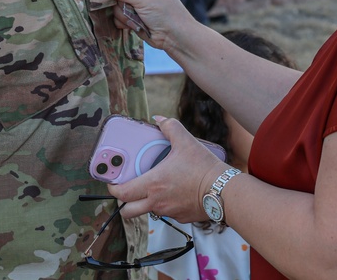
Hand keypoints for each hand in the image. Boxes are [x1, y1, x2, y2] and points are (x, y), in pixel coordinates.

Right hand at [99, 0, 196, 54]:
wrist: (175, 36)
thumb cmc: (163, 12)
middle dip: (119, 2)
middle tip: (126, 7)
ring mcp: (137, 5)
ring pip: (116, 7)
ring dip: (123, 14)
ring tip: (136, 19)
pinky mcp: (134, 18)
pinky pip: (119, 18)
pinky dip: (124, 22)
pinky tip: (134, 26)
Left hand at [106, 116, 228, 223]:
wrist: (224, 191)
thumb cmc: (203, 168)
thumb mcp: (186, 141)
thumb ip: (170, 127)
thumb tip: (159, 119)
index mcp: (153, 184)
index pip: (122, 193)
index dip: (113, 188)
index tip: (111, 181)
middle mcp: (157, 202)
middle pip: (128, 211)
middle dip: (123, 203)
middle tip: (127, 189)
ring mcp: (168, 212)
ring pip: (148, 212)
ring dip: (145, 202)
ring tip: (151, 188)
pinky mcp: (180, 217)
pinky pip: (166, 213)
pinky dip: (165, 205)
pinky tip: (173, 192)